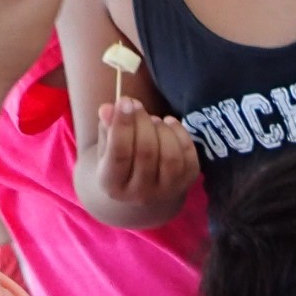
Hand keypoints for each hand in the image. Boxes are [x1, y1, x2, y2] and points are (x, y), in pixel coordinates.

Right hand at [94, 95, 198, 215]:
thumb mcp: (106, 146)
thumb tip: (108, 108)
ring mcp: (166, 190)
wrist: (143, 188)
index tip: (125, 101)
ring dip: (162, 130)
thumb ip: (107, 128)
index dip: (123, 125)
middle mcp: (140, 194)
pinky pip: (188, 155)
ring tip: (154, 119)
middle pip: (146, 152)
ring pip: (170, 156)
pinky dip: (181, 134)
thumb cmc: (121, 162)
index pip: (119, 154)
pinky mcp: (187, 182)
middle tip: (138, 105)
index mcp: (113, 185)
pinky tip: (169, 124)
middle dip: (143, 122)